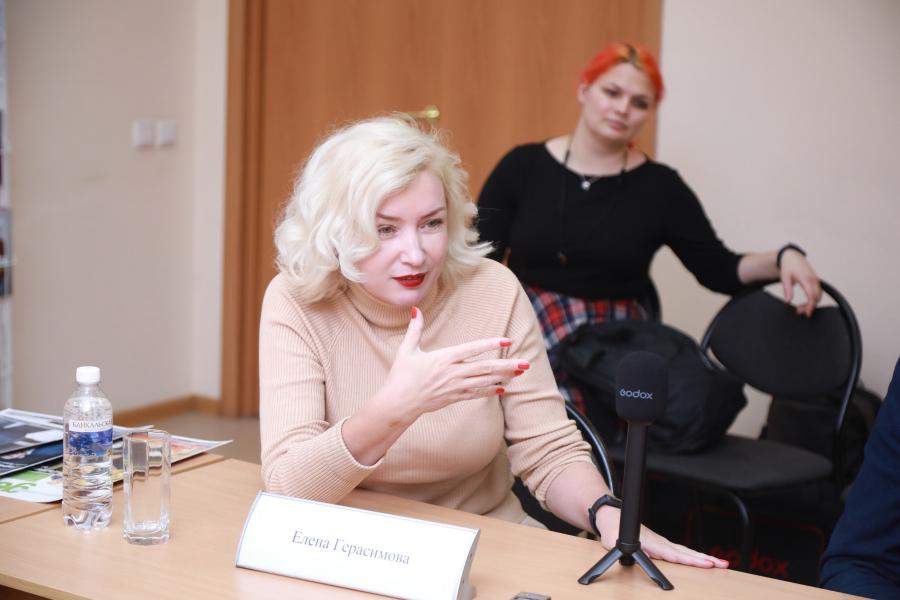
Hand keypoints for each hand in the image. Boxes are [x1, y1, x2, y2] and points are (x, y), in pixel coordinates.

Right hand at [380, 307, 528, 419]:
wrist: (398, 403)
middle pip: (485, 367)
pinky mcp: (454, 397)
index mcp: (443, 358)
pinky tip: (503, 389)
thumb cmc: (401, 375)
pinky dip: (490, 391)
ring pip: (484, 380)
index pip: (472, 349)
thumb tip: (415, 310)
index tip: (506, 340)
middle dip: (507, 365)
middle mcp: (452, 372)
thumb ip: (415, 329)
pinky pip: (476, 394)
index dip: (490, 344)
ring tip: (520, 373)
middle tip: (525, 363)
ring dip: (503, 376)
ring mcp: (454, 386)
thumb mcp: (406, 350)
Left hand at [594, 505, 727, 568]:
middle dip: (706, 559)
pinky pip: (681, 552)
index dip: (690, 560)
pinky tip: (704, 561)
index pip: (674, 554)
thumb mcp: (612, 542)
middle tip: (723, 564)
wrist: (612, 518)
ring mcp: (662, 543)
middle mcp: (660, 543)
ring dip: (704, 558)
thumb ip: (619, 550)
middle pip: (686, 552)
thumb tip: (626, 555)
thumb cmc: (613, 530)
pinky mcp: (661, 545)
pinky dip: (694, 556)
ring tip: (722, 563)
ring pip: (686, 552)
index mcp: (651, 543)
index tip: (706, 563)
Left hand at [779, 250, 820, 316]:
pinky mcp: (815, 280)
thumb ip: (787, 290)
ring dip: (811, 303)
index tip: (807, 314)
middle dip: (809, 306)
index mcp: (806, 279)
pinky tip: (805, 302)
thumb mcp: (785, 278)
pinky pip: (817, 292)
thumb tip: (787, 302)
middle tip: (798, 311)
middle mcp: (813, 280)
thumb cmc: (788, 266)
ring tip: (799, 308)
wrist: (792, 256)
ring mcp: (816, 280)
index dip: (810, 306)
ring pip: (818, 296)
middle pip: (816, 298)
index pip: (812, 295)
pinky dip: (813, 298)